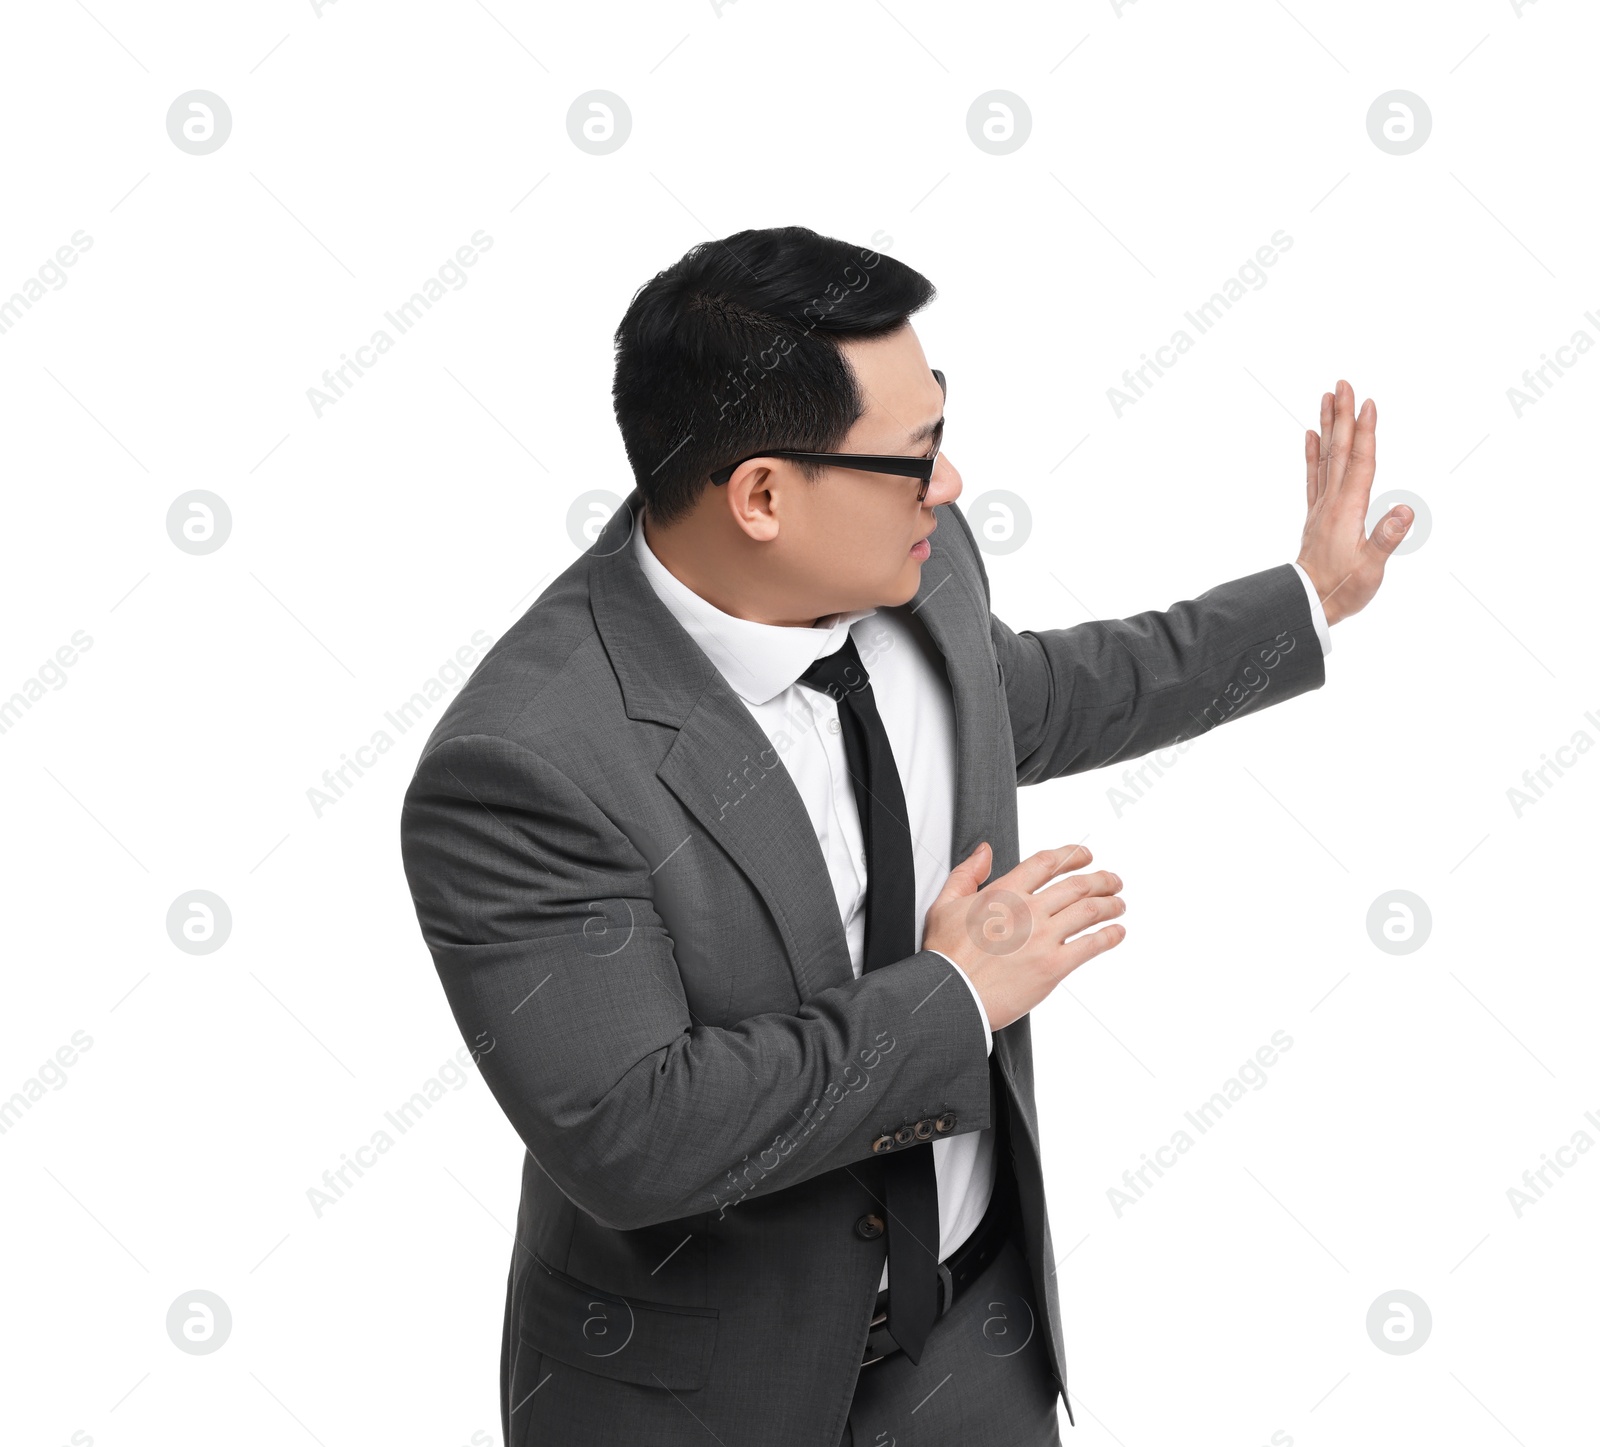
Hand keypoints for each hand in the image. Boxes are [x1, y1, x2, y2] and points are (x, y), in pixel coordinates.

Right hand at [923, 842, 1124, 1031]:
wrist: (950, 994)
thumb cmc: (945, 955)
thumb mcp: (945, 904)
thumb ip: (967, 874)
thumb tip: (985, 851)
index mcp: (1004, 893)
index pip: (1047, 863)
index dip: (1072, 855)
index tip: (1085, 855)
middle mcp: (1028, 910)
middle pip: (1077, 884)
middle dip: (1101, 879)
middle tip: (1113, 881)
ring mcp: (1043, 938)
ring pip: (1089, 910)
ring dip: (1111, 904)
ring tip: (1120, 904)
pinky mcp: (1053, 966)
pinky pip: (1091, 945)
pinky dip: (1110, 936)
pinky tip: (1117, 932)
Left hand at [1296, 379, 1411, 625]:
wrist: (1307, 603)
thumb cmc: (1342, 589)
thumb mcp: (1371, 569)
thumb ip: (1387, 538)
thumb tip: (1404, 510)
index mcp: (1349, 508)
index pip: (1360, 461)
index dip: (1365, 432)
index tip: (1368, 403)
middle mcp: (1332, 500)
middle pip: (1339, 450)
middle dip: (1342, 416)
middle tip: (1342, 384)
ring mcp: (1322, 505)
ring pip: (1325, 457)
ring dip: (1327, 426)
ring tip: (1326, 398)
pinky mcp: (1317, 514)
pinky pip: (1313, 476)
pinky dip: (1312, 454)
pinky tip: (1310, 436)